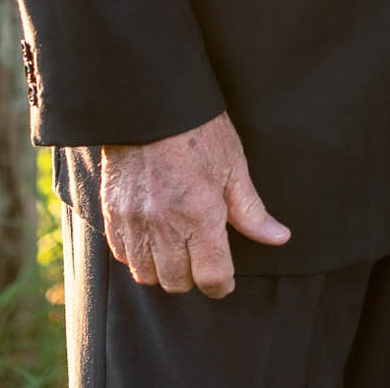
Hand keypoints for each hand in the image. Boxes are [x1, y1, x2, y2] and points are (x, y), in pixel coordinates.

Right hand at [99, 110, 289, 297]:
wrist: (150, 104)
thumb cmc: (199, 132)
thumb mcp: (233, 166)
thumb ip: (251, 210)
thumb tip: (278, 237)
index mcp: (200, 214)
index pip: (211, 276)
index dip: (222, 285)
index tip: (226, 280)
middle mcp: (164, 224)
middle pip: (177, 282)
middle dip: (194, 277)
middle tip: (203, 258)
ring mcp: (133, 221)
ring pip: (147, 275)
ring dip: (164, 270)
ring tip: (177, 250)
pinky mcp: (111, 214)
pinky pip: (122, 256)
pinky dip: (138, 256)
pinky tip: (152, 238)